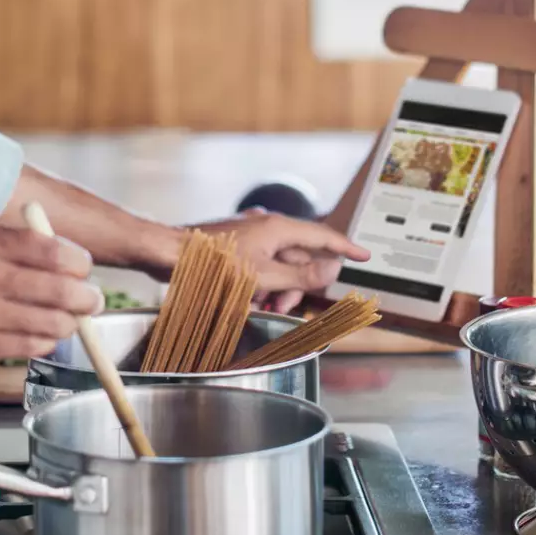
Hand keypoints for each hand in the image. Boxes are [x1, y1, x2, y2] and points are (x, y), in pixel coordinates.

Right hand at [0, 222, 100, 369]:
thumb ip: (3, 244)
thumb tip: (52, 254)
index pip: (55, 253)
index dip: (79, 263)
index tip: (82, 267)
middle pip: (61, 293)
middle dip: (86, 298)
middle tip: (92, 299)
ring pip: (49, 327)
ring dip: (67, 324)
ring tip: (70, 320)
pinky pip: (21, 349)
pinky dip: (39, 343)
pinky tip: (40, 336)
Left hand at [194, 213, 369, 314]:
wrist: (170, 253)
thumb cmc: (213, 263)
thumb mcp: (262, 275)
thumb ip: (300, 275)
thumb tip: (332, 270)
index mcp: (279, 228)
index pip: (323, 236)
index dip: (346, 247)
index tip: (364, 255)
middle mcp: (268, 227)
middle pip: (300, 258)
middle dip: (296, 285)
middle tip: (284, 306)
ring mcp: (252, 236)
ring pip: (279, 265)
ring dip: (276, 289)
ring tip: (260, 307)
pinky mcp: (238, 247)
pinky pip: (261, 266)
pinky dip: (260, 284)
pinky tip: (247, 300)